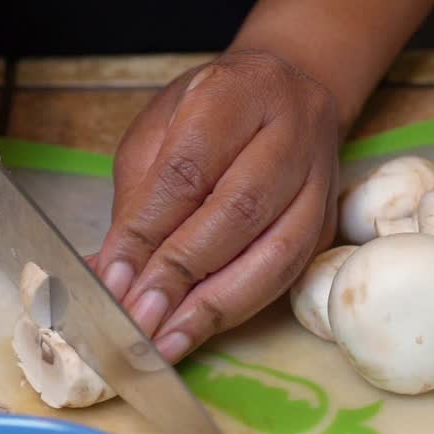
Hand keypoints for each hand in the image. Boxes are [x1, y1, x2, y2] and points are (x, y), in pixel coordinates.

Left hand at [92, 49, 339, 362]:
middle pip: (237, 212)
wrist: (287, 91)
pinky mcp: (327, 223)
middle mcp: (290, 132)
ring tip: (167, 342)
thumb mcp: (158, 133)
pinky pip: (288, 275)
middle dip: (180, 275)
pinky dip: (239, 308)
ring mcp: (318, 181)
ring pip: (275, 253)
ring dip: (215, 306)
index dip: (147, 233)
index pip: (187, 172)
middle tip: (137, 319)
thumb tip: (106, 273)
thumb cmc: (211, 112)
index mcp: (235, 94)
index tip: (113, 281)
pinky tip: (199, 330)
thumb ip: (137, 201)